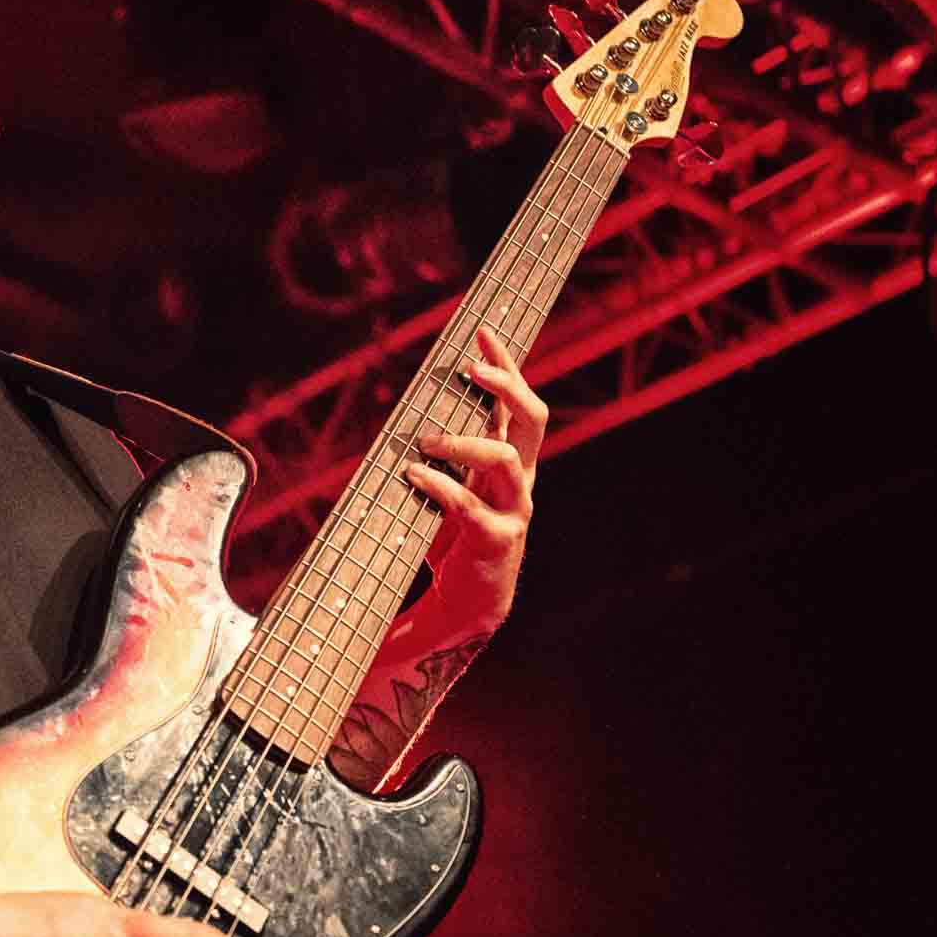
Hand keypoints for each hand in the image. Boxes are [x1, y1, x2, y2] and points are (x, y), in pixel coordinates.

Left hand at [406, 325, 546, 631]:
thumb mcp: (447, 489)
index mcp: (509, 463)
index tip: (483, 331)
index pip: (517, 403)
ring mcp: (512, 509)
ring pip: (507, 458)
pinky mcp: (496, 539)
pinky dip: (442, 487)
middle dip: (507, 386)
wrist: (466, 605)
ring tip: (427, 440)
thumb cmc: (450, 540)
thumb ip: (437, 458)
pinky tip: (414, 477)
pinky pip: (473, 506)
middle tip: (473, 369)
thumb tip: (403, 418)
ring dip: (466, 442)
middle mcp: (518, 480)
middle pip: (532, 419)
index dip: (506, 364)